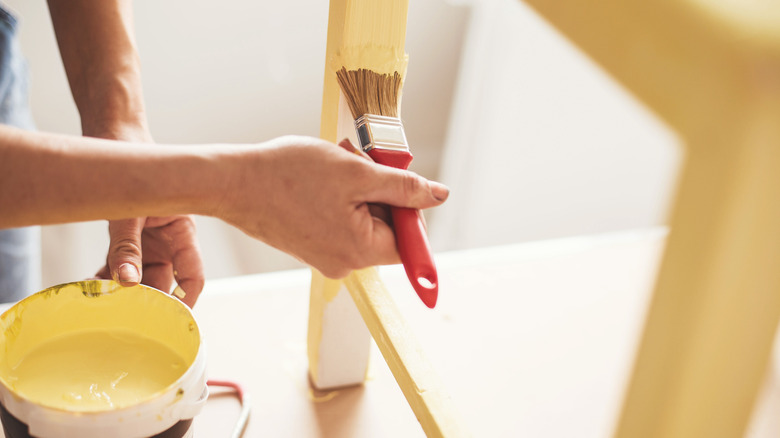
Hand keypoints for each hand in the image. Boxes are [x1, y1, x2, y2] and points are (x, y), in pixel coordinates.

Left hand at [89, 125, 204, 306]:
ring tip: (105, 300)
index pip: (193, 277)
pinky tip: (93, 284)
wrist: (118, 138)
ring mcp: (149, 241)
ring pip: (141, 277)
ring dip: (124, 289)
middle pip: (164, 282)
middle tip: (127, 315)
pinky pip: (122, 265)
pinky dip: (109, 276)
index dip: (186, 300)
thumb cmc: (136, 168)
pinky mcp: (128, 239)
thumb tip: (127, 282)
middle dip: (147, 300)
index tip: (170, 320)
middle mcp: (169, 242)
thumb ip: (126, 247)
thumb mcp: (129, 211)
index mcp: (183, 233)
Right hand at [217, 135, 448, 278]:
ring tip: (338, 166)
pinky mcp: (309, 245)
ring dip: (359, 191)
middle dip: (380, 193)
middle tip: (361, 163)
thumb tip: (438, 196)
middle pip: (385, 230)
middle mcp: (344, 264)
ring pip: (362, 221)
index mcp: (360, 252)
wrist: (234, 183)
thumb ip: (403, 187)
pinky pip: (339, 222)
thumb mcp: (357, 173)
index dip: (409, 207)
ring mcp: (325, 256)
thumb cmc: (289, 176)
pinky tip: (323, 177)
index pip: (408, 240)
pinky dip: (339, 198)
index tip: (394, 179)